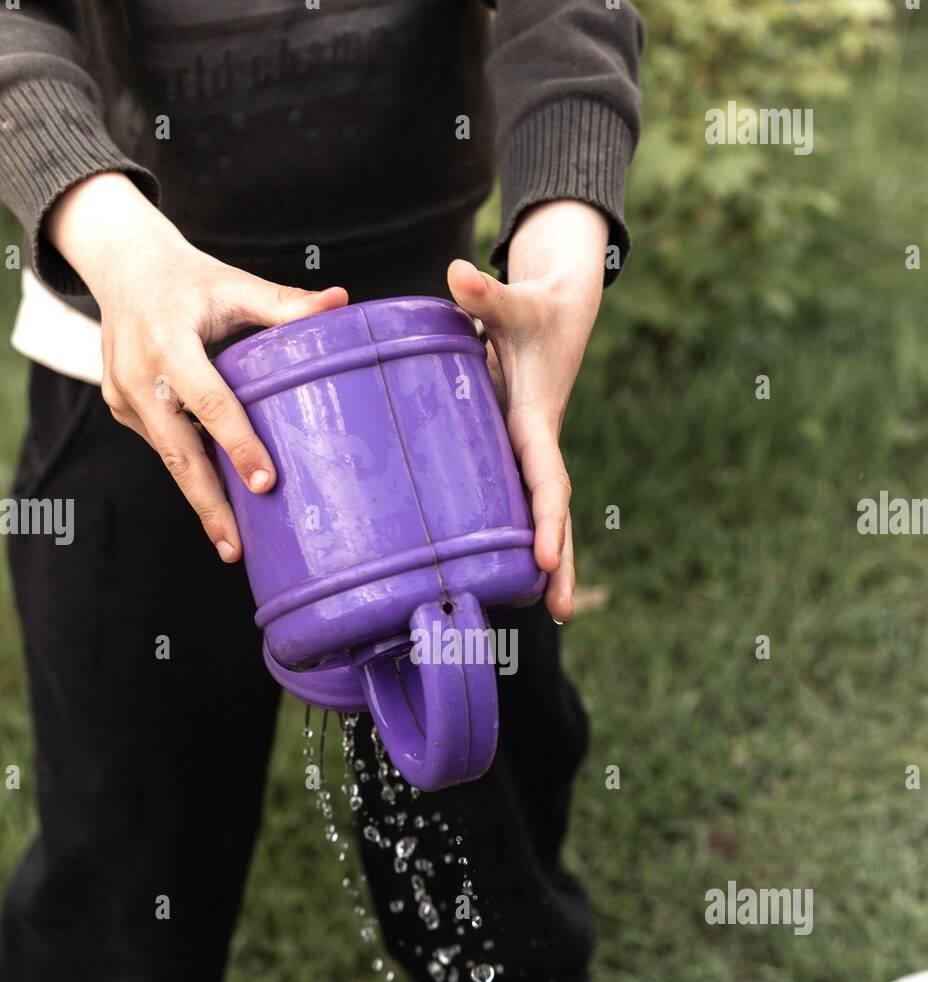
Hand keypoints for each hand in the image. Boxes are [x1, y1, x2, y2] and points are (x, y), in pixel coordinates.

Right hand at [47, 172, 347, 560]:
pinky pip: (163, 446)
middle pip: (178, 452)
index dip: (239, 445)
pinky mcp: (122, 409)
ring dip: (201, 497)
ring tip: (232, 541)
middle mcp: (138, 375)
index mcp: (168, 342)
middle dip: (208, 504)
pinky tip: (217, 501)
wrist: (121, 265)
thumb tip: (342, 303)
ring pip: (170, 457)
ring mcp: (123, 396)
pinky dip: (190, 470)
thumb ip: (285, 303)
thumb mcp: (234, 284)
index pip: (210, 402)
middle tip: (234, 549)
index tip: (265, 484)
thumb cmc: (189, 278)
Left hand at [447, 200, 607, 621]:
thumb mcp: (513, 302)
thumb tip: (457, 274)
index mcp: (535, 422)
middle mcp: (536, 447)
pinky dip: (522, 542)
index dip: (546, 519)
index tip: (543, 559)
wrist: (559, 310)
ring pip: (542, 517)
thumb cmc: (534, 309)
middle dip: (560, 562)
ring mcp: (528, 456)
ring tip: (550, 612)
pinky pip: (521, 505)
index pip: (546, 480)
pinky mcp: (516, 456)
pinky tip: (512, 578)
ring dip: (546, 563)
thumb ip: (486, 295)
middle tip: (559, 611)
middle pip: (553, 514)